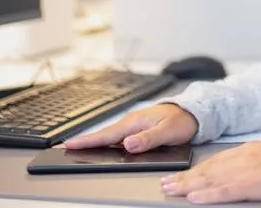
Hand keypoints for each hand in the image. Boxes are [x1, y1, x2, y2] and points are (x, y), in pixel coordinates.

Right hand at [63, 103, 196, 152]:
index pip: (107, 134)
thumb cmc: (181, 120)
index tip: (71, 144)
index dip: (88, 140)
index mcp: (135, 122)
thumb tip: (128, 144)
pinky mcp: (137, 129)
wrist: (192, 113)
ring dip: (95, 141)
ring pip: (110, 136)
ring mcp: (134, 126)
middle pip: (104, 135)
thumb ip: (148, 139)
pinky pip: (118, 137)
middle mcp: (132, 123)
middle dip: (85, 141)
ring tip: (78, 148)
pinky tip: (102, 147)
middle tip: (67, 147)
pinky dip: (107, 141)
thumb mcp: (167, 131)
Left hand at [160, 141, 260, 203]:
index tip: (181, 175)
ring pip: (212, 179)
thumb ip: (256, 164)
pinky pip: (227, 191)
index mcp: (252, 149)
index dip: (196, 169)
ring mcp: (251, 169)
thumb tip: (241, 177)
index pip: (216, 160)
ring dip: (188, 186)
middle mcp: (247, 156)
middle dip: (185, 177)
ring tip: (171, 190)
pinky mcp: (257, 184)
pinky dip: (208, 195)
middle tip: (166, 183)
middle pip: (209, 168)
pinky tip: (194, 198)